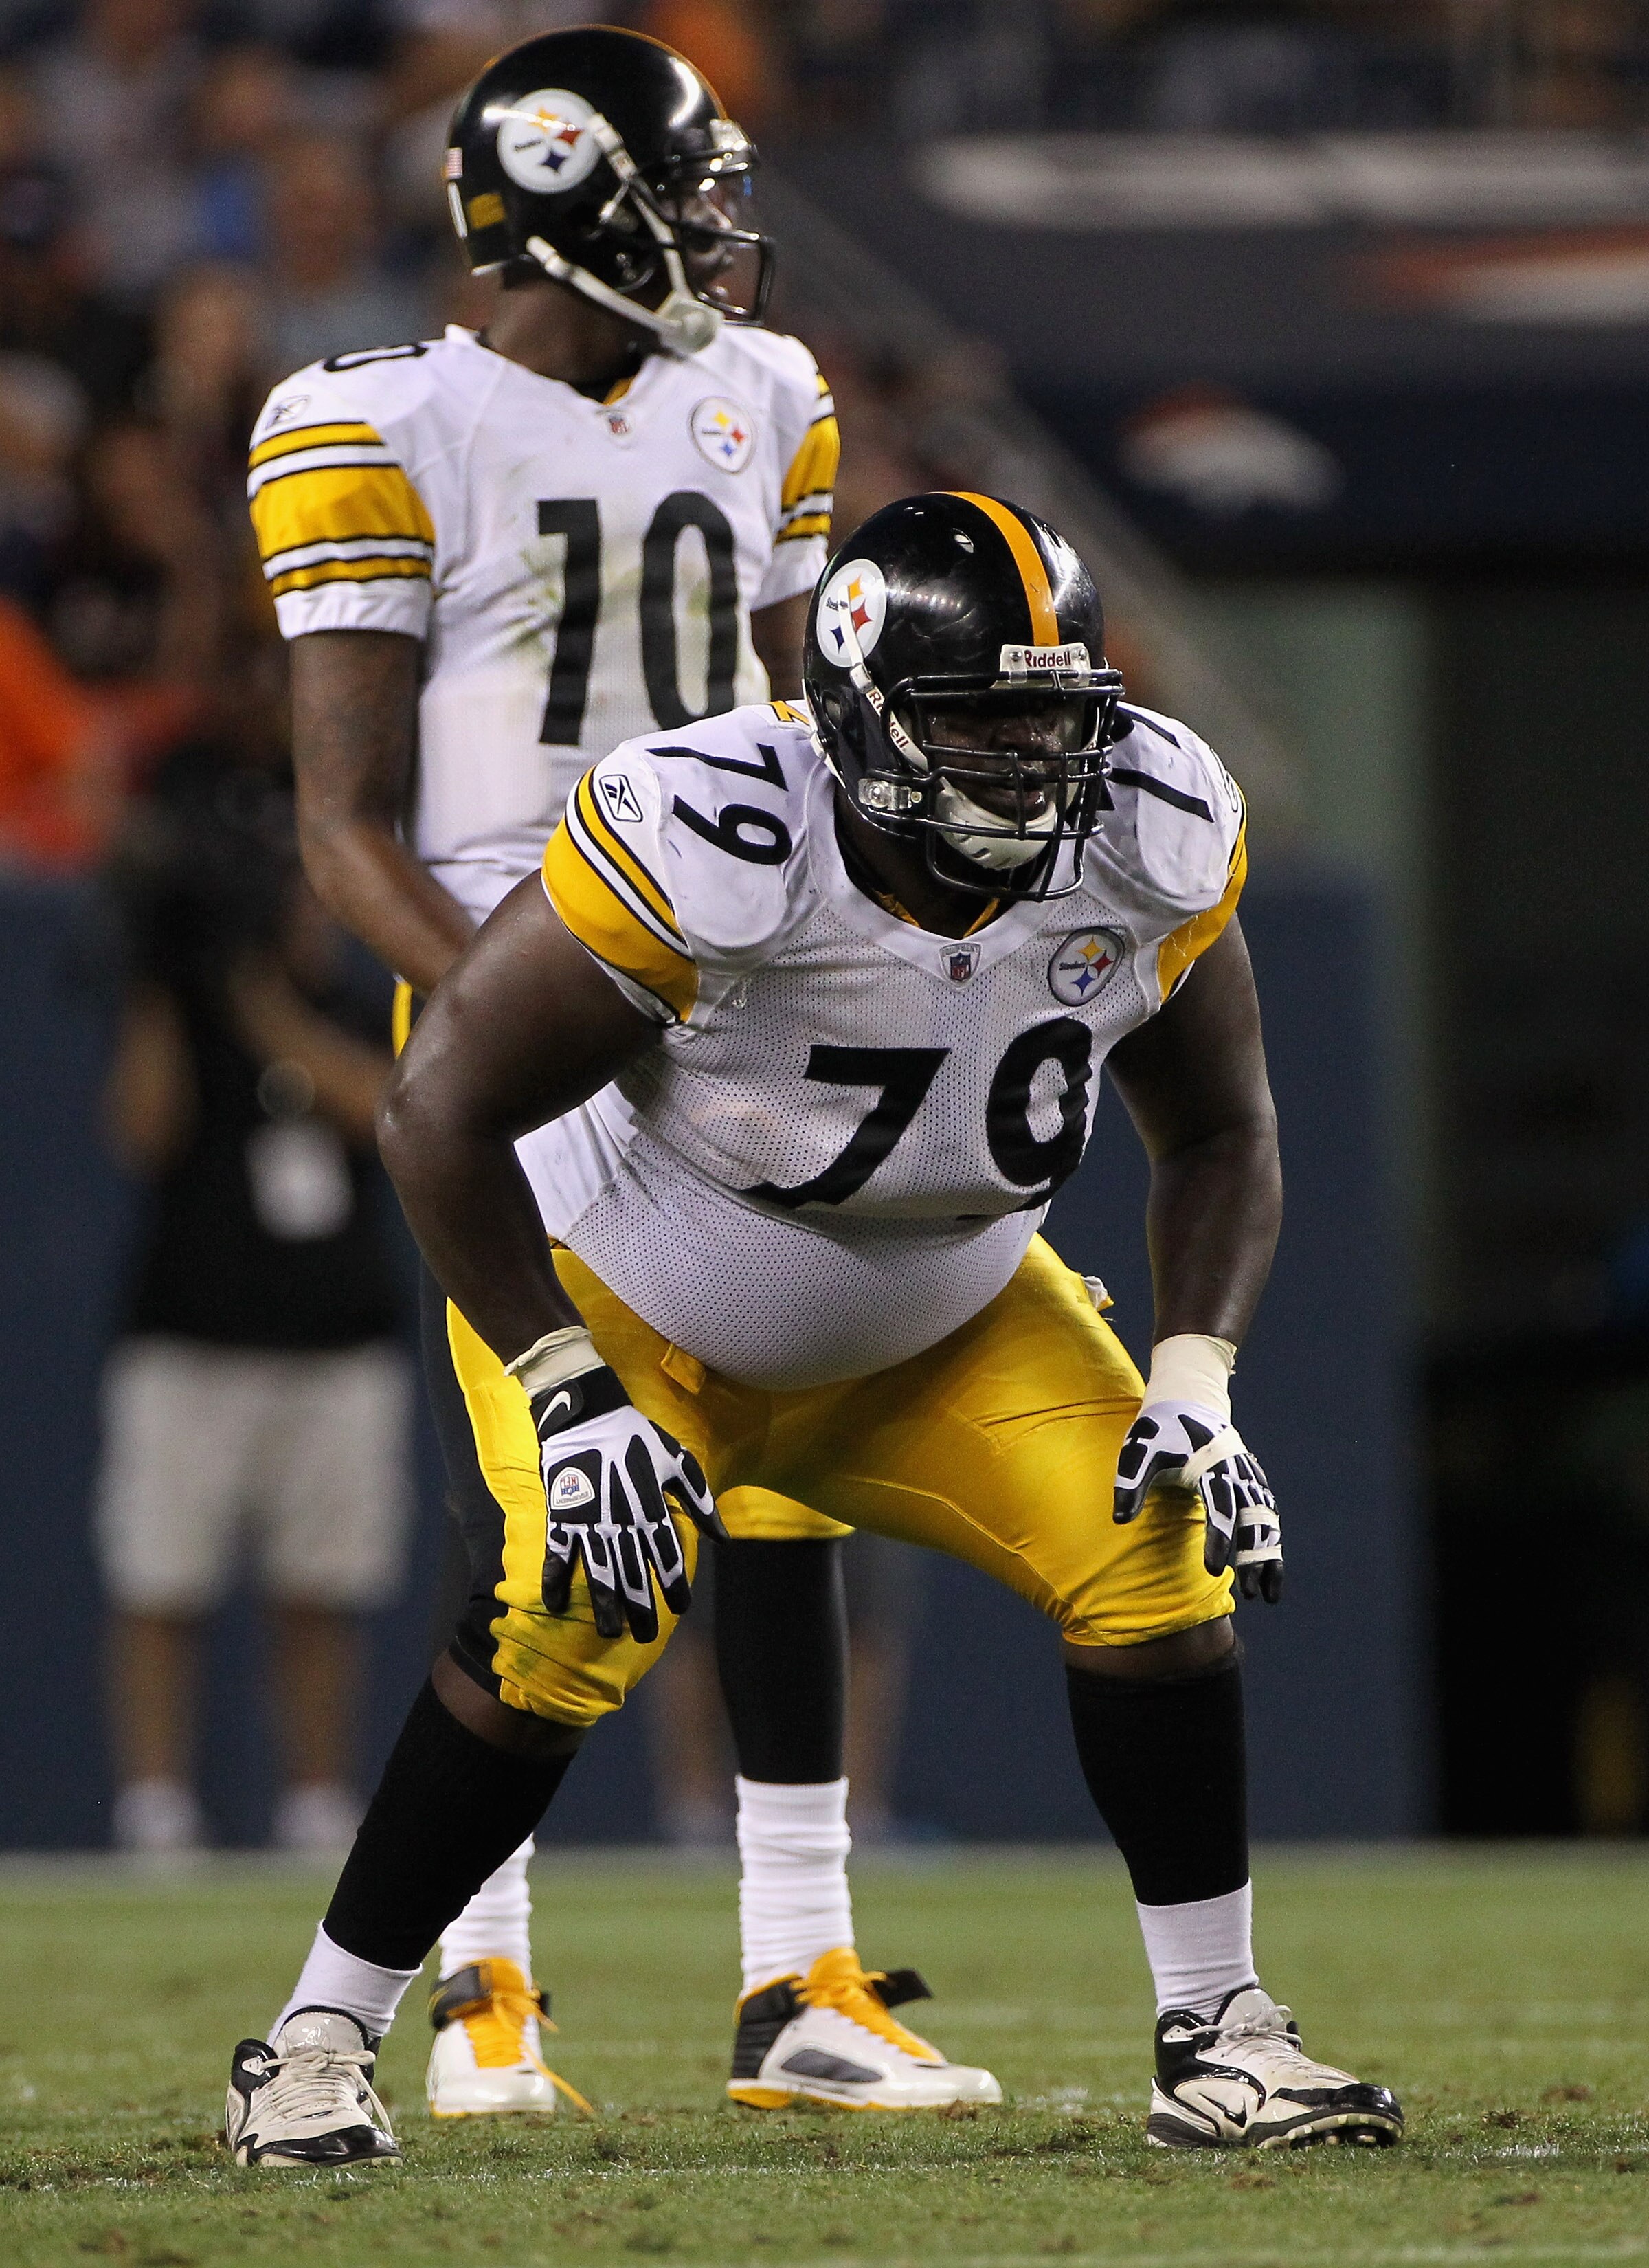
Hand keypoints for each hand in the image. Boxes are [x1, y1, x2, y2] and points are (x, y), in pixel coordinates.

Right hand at [531, 1364, 723, 1642]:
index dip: (674, 1586)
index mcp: (651, 1508)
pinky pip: (557, 1553)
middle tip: (646, 1637)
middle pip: (633, 1574)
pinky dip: (554, 1580)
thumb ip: (700, 1501)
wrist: (586, 1414)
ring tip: (609, 1633)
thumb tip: (723, 1539)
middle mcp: (621, 1521)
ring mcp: (588, 1521)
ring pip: (598, 1571)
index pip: (667, 1557)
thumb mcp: (678, 1461)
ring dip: (604, 1605)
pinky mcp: (561, 1515)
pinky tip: (555, 1606)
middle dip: (641, 1608)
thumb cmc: (636, 1437)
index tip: (680, 1609)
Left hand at [1112, 1399, 1282, 1602]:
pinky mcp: (1251, 1481)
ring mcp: (1248, 1477)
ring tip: (1268, 1596)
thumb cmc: (1159, 1431)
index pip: (1221, 1508)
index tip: (1213, 1570)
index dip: (1219, 1540)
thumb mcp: (1139, 1452)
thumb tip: (1119, 1519)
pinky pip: (1267, 1515)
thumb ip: (1130, 1484)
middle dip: (1253, 1558)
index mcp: (1212, 1465)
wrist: (1187, 1402)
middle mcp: (1237, 1472)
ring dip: (1268, 1556)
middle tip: (1252, 1595)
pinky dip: (1271, 1542)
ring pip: (1266, 1521)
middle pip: (1253, 1520)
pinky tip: (1270, 1569)